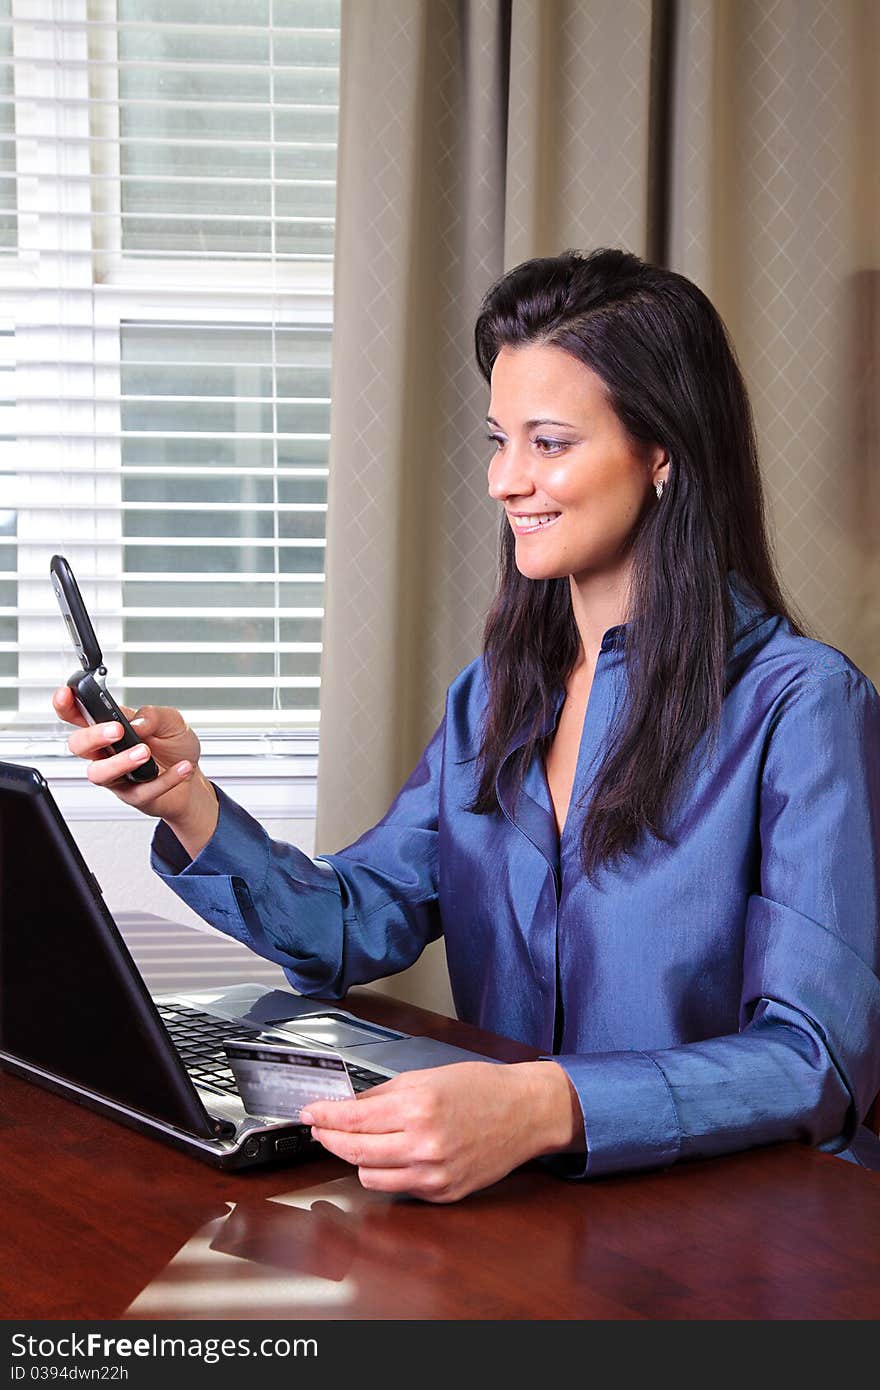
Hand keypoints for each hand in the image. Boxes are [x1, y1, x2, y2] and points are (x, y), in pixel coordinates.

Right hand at [52, 686, 215, 845]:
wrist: (193, 779)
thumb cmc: (174, 747)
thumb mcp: (171, 721)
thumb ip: (153, 715)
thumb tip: (136, 722)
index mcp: (110, 727)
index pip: (78, 715)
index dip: (66, 705)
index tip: (66, 694)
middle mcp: (108, 752)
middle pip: (78, 745)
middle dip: (93, 736)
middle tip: (116, 730)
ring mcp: (118, 776)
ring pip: (100, 773)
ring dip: (120, 761)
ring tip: (144, 752)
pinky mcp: (134, 795)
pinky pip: (141, 790)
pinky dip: (165, 779)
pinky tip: (182, 767)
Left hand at [300, 1060, 582, 1203]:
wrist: (524, 1112)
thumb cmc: (481, 1088)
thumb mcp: (427, 1077)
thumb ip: (384, 1094)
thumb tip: (348, 1106)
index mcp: (418, 1106)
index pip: (353, 1118)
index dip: (323, 1117)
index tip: (308, 1114)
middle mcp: (424, 1144)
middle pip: (354, 1151)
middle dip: (329, 1139)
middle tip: (320, 1129)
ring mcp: (434, 1173)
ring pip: (369, 1176)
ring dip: (358, 1158)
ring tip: (360, 1141)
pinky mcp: (443, 1192)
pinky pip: (398, 1188)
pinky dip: (388, 1172)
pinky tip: (391, 1155)